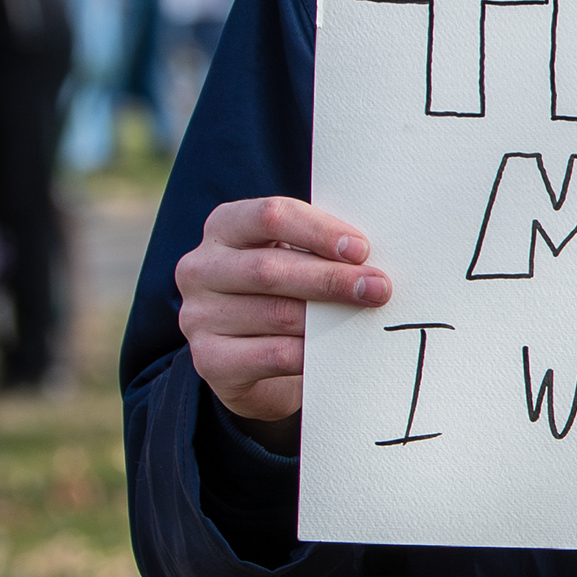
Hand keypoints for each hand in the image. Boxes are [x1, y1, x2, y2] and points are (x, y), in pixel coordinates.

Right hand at [176, 196, 388, 443]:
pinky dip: (311, 353)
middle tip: (378, 288)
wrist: (251, 360)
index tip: (361, 250)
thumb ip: (318, 249)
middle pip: (269, 269)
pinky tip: (337, 351)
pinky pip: (272, 355)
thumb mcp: (292, 258)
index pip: (270, 216)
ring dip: (328, 318)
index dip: (318, 231)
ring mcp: (198, 315)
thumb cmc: (283, 292)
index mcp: (224, 227)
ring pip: (275, 314)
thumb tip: (371, 258)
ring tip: (365, 319)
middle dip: (331, 279)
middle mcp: (199, 268)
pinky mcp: (209, 360)